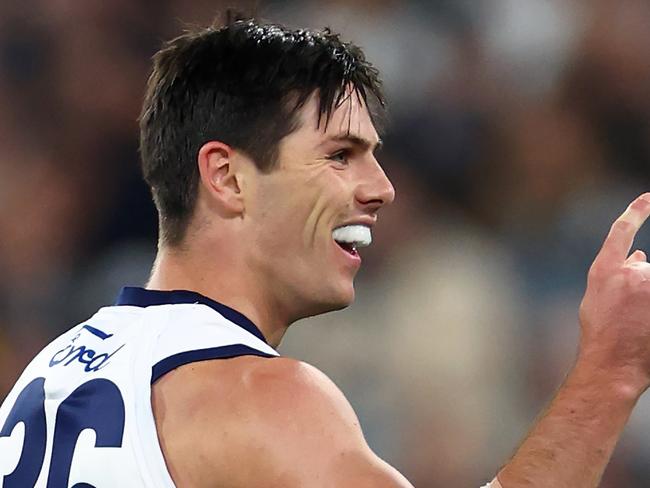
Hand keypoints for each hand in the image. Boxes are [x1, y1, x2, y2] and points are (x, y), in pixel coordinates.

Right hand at [579, 193, 649, 392]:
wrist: (614, 363)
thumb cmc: (603, 333)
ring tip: (638, 322)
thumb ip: (617, 273)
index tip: (648, 198)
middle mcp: (631, 273)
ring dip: (646, 297)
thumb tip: (642, 255)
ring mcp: (649, 286)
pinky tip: (641, 318)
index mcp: (604, 270)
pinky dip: (646, 303)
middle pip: (644, 268)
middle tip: (631, 313)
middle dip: (641, 285)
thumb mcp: (599, 297)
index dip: (637, 211)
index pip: (621, 230)